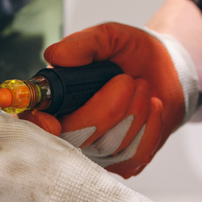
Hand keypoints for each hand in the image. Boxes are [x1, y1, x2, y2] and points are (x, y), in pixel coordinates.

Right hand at [35, 23, 197, 177]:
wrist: (168, 68)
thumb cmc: (131, 53)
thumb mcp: (108, 37)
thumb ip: (83, 44)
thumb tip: (55, 56)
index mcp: (56, 101)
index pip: (33, 125)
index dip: (38, 129)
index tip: (52, 122)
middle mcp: (72, 132)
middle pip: (77, 139)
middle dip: (108, 109)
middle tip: (127, 80)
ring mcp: (99, 153)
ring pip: (111, 146)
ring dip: (135, 109)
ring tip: (141, 87)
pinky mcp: (126, 164)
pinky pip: (136, 153)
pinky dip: (151, 124)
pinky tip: (152, 107)